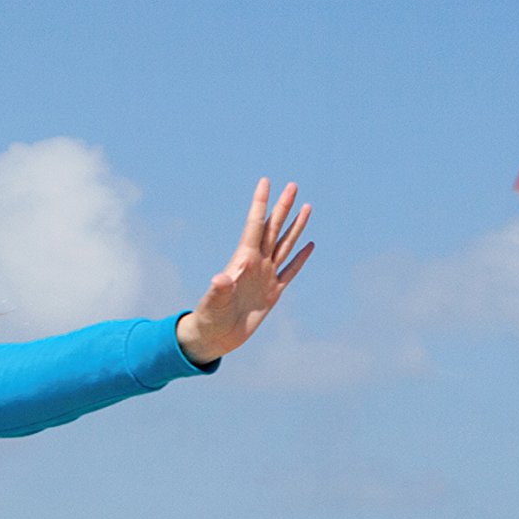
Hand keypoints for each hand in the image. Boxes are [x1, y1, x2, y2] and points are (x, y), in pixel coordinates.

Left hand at [176, 178, 313, 365]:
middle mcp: (256, 264)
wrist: (215, 337)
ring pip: (284, 244)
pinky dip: (300, 257)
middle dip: (283, 207)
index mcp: (242, 260)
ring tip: (306, 207)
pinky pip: (290, 270)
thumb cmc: (209, 318)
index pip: (254, 225)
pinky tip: (309, 244)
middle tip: (292, 185)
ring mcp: (265, 276)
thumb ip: (219, 291)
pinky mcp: (273, 292)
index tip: (265, 181)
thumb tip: (220, 279)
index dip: (260, 203)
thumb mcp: (213, 304)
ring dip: (295, 226)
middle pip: (273, 229)